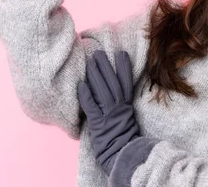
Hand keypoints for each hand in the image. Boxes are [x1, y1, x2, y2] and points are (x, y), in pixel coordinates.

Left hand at [78, 51, 139, 175]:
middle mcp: (119, 106)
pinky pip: (91, 106)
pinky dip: (86, 95)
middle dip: (106, 66)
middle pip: (112, 82)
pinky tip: (81, 84)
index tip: (122, 53)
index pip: (126, 82)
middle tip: (99, 52)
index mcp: (127, 105)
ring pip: (102, 90)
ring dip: (96, 75)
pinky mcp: (98, 122)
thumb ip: (122, 105)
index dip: (124, 67)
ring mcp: (108, 114)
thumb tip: (114, 92)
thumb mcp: (126, 118)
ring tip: (90, 61)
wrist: (122, 154)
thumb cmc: (123, 138)